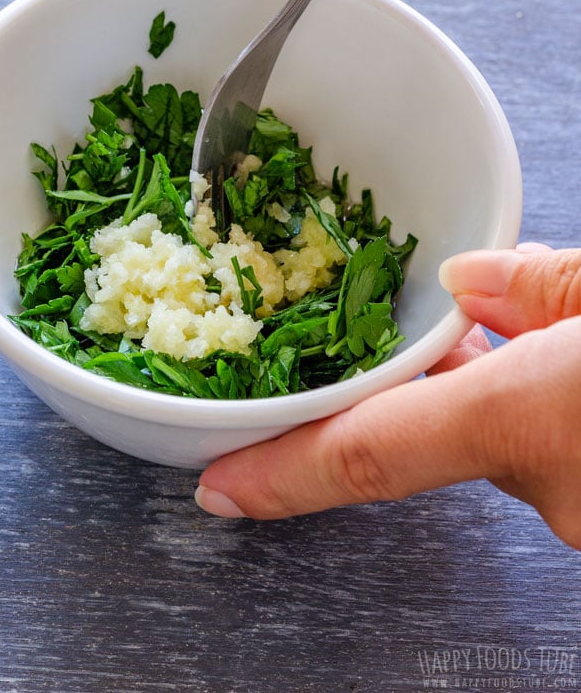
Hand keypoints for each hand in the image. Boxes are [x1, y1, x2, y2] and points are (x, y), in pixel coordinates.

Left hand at [195, 246, 580, 550]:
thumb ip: (539, 284)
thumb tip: (470, 278)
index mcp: (529, 419)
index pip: (367, 450)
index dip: (282, 471)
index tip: (219, 487)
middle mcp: (552, 484)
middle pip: (430, 432)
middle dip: (410, 378)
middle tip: (400, 323)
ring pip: (490, 440)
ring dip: (472, 386)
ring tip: (483, 318)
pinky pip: (537, 451)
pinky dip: (523, 405)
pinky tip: (536, 352)